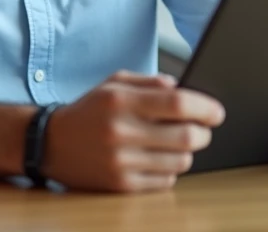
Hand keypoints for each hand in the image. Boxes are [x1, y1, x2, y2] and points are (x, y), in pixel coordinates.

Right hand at [42, 70, 224, 191]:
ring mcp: (121, 161)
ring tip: (177, 144)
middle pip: (186, 136)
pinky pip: (165, 180)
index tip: (217, 112)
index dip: (205, 108)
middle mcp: (121, 132)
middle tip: (203, 129)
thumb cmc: (88, 111)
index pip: (177, 104)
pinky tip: (159, 159)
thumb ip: (149, 81)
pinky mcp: (120, 185)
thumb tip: (181, 87)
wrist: (50, 144)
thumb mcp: (114, 83)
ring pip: (180, 161)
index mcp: (121, 101)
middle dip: (203, 133)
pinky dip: (170, 170)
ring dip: (187, 153)